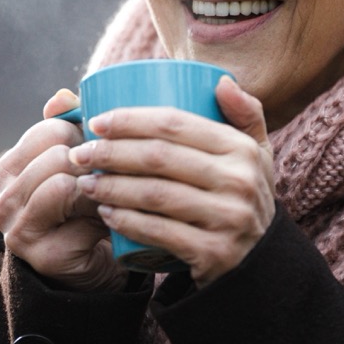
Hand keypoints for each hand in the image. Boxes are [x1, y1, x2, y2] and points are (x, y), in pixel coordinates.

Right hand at [0, 89, 127, 292]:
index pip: (48, 130)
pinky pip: (71, 209)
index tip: (100, 155)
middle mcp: (1, 199)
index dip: (83, 136)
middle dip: (92, 163)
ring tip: (111, 198)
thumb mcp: (77, 166)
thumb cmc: (86, 211)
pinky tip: (109, 218)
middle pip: (55, 154)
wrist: (95, 269)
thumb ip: (67, 128)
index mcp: (5, 171)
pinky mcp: (36, 252)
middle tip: (111, 180)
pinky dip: (99, 209)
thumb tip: (61, 97)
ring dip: (96, 188)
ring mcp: (14, 228)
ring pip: (61, 181)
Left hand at [68, 76, 274, 287]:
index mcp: (241, 148)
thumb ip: (244, 113)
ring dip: (112, 187)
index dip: (130, 119)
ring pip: (155, 194)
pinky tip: (105, 214)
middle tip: (81, 153)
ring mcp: (228, 218)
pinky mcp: (214, 252)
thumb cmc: (242, 196)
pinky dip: (127, 222)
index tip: (96, 122)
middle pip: (159, 157)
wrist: (262, 263)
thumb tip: (220, 81)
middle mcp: (239, 181)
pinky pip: (160, 232)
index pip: (175, 124)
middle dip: (111, 152)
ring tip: (85, 182)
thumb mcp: (255, 154)